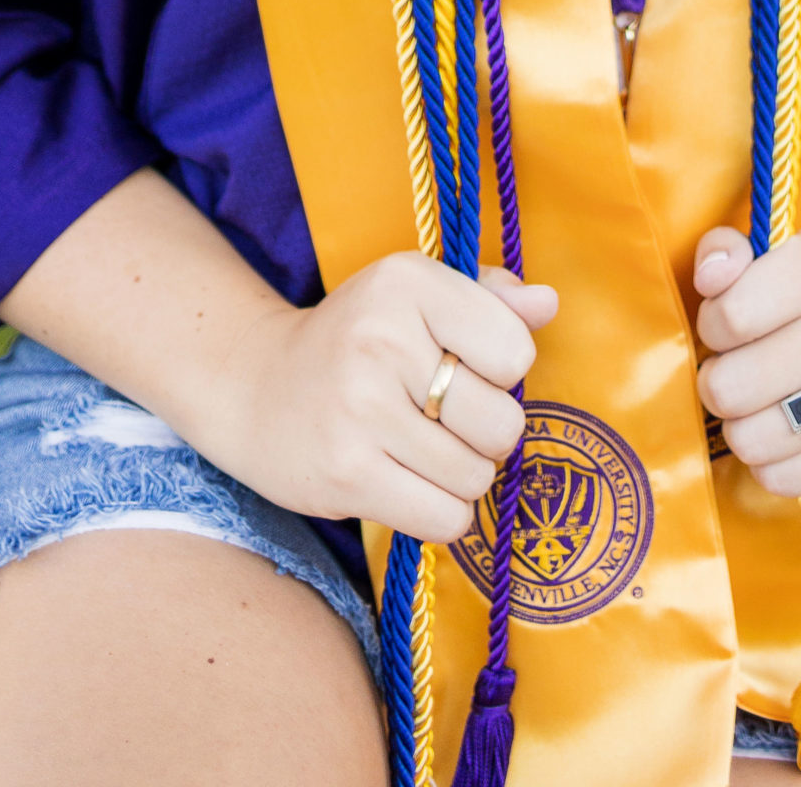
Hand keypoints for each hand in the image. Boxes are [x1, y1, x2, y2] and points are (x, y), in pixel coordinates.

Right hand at [184, 254, 557, 544]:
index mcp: (408, 281)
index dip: (503, 369)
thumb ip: (488, 298)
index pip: (515, 349)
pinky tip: (412, 484)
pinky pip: (445, 519)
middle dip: (488, 433)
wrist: (254, 387)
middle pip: (503, 423)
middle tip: (448, 420)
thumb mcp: (415, 295)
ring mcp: (362, 410)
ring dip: (463, 476)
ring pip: (476, 477)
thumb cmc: (358, 338)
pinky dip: (442, 513)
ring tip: (425, 450)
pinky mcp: (347, 474)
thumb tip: (547, 303)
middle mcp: (384, 339)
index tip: (465, 365)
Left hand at [693, 225, 800, 497]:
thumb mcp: (771, 257)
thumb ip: (724, 249)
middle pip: (731, 387)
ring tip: (763, 406)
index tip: (728, 328)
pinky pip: (779, 479)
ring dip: (742, 428)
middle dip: (720, 384)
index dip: (712, 328)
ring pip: (750, 439)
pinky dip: (771, 465)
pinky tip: (790, 438)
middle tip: (741, 374)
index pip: (730, 315)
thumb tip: (710, 274)